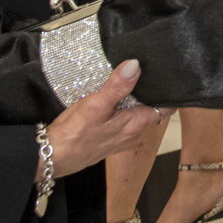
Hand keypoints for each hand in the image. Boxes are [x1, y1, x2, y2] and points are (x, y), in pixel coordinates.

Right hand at [45, 60, 163, 177]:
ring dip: (134, 100)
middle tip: (145, 71)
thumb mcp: (96, 105)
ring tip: (127, 81)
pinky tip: (110, 99)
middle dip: (149, 92)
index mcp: (137, 124)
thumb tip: (135, 65)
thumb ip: (117, 86)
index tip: (167, 75)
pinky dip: (121, 108)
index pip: (165, 107)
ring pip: (136, 114)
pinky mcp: (110, 138)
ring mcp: (122, 138)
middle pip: (152, 109)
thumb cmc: (75, 135)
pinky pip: (123, 119)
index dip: (168, 91)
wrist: (54, 157)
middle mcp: (134, 133)